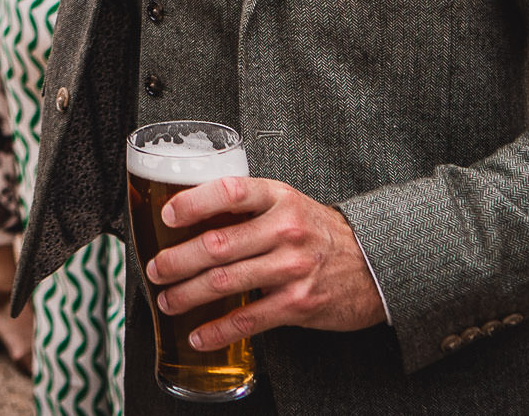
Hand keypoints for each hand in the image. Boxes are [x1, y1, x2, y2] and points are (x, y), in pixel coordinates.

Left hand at [145, 174, 387, 345]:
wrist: (373, 265)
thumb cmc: (319, 232)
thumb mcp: (289, 204)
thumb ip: (249, 207)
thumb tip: (192, 214)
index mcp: (279, 197)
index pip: (230, 192)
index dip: (194, 203)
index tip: (167, 216)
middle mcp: (285, 230)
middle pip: (219, 244)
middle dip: (178, 260)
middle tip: (155, 268)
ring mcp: (292, 268)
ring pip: (226, 282)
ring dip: (188, 295)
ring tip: (167, 300)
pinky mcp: (298, 303)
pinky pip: (248, 319)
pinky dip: (217, 330)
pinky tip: (198, 335)